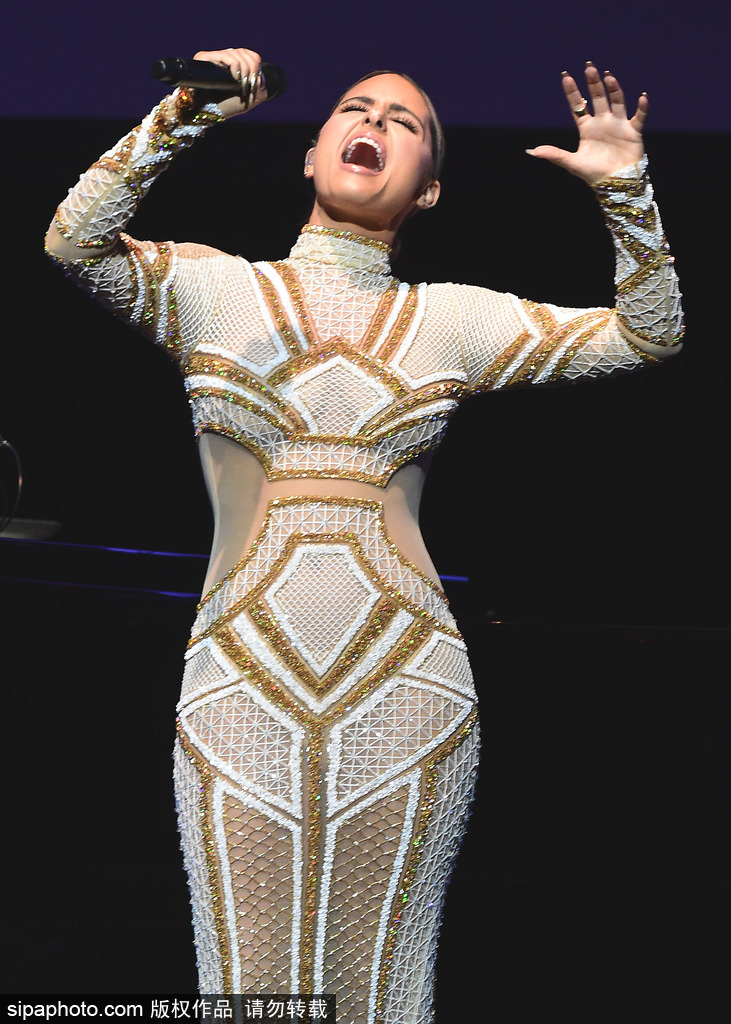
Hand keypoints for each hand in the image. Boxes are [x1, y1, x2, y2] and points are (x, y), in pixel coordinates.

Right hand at [191, 47, 268, 118]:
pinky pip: (225, 55)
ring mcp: (213, 56)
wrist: (209, 112)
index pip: (249, 54)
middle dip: (252, 69)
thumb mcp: (249, 98)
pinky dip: (234, 65)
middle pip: (244, 52)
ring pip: (236, 53)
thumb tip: (261, 77)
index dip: (256, 64)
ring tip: (242, 85)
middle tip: (250, 86)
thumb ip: (258, 87)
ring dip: (245, 69)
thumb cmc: (227, 107)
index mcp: (233, 63)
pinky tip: (236, 77)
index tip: (255, 82)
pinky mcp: (203, 57)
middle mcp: (223, 57)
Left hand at [526, 63, 646, 182]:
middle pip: (597, 97)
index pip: (578, 106)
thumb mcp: (571, 163)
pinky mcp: (633, 131)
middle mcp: (602, 122)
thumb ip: (553, 154)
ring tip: (608, 77)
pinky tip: (641, 97)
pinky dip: (642, 107)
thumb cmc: (593, 174)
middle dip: (593, 83)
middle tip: (589, 67)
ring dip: (613, 89)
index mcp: (587, 128)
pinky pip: (639, 116)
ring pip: (617, 101)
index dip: (572, 92)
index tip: (566, 76)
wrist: (615, 184)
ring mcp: (618, 124)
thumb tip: (530, 151)